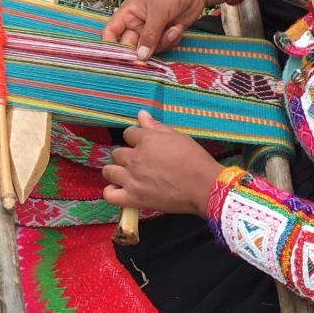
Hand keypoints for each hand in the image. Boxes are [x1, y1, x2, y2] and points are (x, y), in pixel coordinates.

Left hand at [101, 111, 222, 215]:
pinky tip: (120, 190)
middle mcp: (135, 158)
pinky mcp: (134, 198)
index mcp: (146, 140)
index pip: (128, 133)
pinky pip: (110, 195)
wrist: (205, 187)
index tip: (143, 145)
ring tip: (126, 175)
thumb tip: (141, 114)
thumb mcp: (178, 137)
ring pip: (109, 171)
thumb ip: (156, 126)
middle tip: (138, 162)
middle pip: (117, 153)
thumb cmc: (195, 160)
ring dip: (115, 172)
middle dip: (126, 155)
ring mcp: (132, 179)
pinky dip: (111, 192)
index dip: (135, 138)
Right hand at [102, 0, 223, 59]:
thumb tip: (140, 57)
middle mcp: (137, 24)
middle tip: (145, 60)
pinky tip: (177, 29)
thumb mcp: (158, 12)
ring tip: (172, 30)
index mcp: (128, 13)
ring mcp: (151, 31)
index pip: (111, 32)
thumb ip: (149, 36)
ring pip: (148, 49)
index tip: (115, 58)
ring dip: (160, 44)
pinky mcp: (165, 35)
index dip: (109, 45)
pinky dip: (171, 41)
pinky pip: (163, 47)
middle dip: (138, 52)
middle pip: (129, 45)